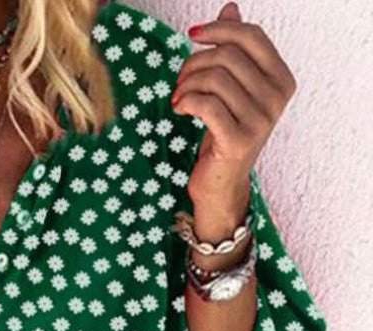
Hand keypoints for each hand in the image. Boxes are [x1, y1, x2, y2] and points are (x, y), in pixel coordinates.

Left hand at [170, 2, 296, 205]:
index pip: (251, 36)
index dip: (218, 29)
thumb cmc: (223, 132)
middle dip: (194, 62)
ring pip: (214, 78)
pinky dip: (185, 101)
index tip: (191, 35)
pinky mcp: (238, 140)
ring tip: (179, 98)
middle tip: (180, 81)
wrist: (220, 182)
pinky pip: (206, 104)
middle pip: (227, 56)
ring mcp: (260, 121)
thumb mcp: (231, 89)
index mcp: (281, 79)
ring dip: (186, 84)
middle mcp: (277, 99)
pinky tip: (179, 109)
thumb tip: (230, 7)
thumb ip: (234, 50)